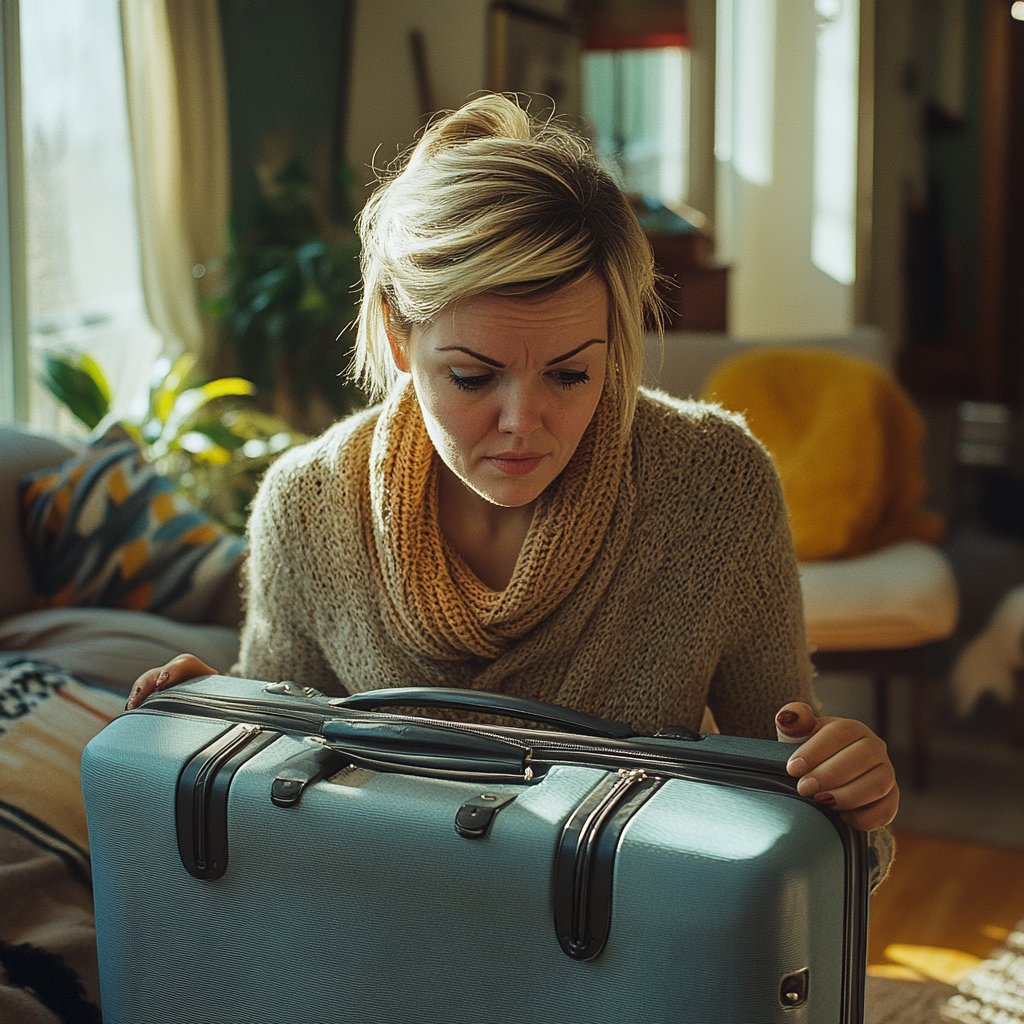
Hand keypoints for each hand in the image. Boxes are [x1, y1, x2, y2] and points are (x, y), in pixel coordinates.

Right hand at [125, 654, 218, 709]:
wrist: (210, 693)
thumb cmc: (218, 692)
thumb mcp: (221, 689)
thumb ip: (222, 693)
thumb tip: (230, 705)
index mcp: (189, 665)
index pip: (179, 665)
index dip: (170, 672)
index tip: (162, 683)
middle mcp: (171, 671)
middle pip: (154, 674)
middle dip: (145, 685)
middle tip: (137, 698)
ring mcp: (158, 681)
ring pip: (143, 684)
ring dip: (136, 695)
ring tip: (130, 707)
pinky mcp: (151, 693)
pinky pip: (140, 696)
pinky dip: (135, 703)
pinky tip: (130, 713)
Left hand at [775, 702, 898, 831]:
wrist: (824, 780)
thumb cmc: (809, 754)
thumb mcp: (797, 736)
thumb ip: (792, 722)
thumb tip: (787, 718)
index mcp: (852, 728)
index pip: (840, 732)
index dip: (815, 750)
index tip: (792, 768)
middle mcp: (875, 748)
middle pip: (862, 756)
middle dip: (830, 774)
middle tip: (804, 788)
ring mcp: (886, 774)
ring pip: (878, 784)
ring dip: (848, 796)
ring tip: (821, 803)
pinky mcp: (890, 800)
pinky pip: (886, 810)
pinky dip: (864, 817)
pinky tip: (841, 818)